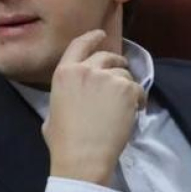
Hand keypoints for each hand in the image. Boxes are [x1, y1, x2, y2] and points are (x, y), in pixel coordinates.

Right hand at [42, 30, 144, 185]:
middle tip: (120, 76)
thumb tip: (73, 95)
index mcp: (64, 73)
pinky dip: (138, 100)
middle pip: (107, 56)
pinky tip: (133, 112)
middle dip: (116, 63)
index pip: (79, 44)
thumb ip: (64, 94)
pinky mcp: (127, 89)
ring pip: (124, 74)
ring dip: (126, 86)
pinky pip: (138, 88)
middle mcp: (86, 69)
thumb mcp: (52, 111)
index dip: (92, 37)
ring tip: (124, 106)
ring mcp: (108, 78)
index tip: (101, 34)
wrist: (83, 157)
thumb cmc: (63, 141)